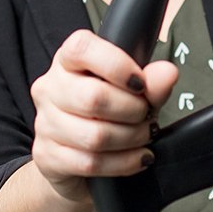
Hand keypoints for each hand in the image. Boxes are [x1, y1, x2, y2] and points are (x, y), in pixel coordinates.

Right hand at [29, 30, 179, 202]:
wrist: (77, 162)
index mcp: (67, 61)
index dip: (117, 65)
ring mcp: (45, 123)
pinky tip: (138, 158)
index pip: (82, 49)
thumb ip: (151, 83)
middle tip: (146, 116)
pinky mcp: (47, 156)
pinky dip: (124, 163)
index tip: (140, 83)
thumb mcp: (134, 94)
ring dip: (131, 139)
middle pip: (93, 98)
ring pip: (94, 136)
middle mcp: (50, 88)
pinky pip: (90, 162)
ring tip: (144, 137)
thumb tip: (167, 73)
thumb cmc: (106, 116)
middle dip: (132, 111)